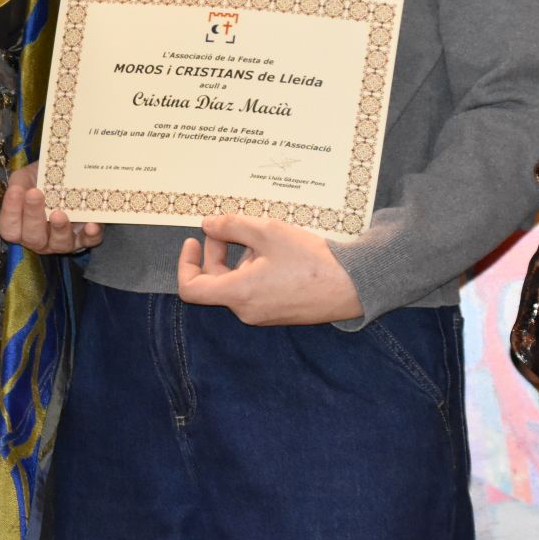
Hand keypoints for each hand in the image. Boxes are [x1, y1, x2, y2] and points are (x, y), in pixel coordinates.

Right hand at [0, 163, 102, 254]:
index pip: (9, 228)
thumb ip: (19, 184)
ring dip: (60, 229)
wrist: (70, 177)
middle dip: (33, 216)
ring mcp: (63, 241)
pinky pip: (89, 241)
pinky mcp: (86, 238)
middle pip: (33, 238)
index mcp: (21, 227)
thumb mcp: (26, 177)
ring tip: (59, 213)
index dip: (11, 212)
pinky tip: (92, 224)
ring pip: (60, 244)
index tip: (16, 190)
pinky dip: (91, 235)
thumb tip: (18, 190)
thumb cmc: (42, 181)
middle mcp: (40, 239)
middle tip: (35, 193)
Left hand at [177, 215, 362, 325]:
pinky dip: (255, 269)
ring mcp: (263, 314)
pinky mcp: (278, 312)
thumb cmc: (311, 260)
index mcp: (239, 294)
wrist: (352, 285)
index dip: (185, 263)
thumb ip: (233, 226)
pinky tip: (277, 251)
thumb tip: (208, 225)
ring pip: (236, 284)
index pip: (191, 289)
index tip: (194, 241)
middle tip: (231, 227)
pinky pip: (254, 291)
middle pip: (215, 282)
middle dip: (217, 252)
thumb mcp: (269, 232)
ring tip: (264, 237)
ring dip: (240, 259)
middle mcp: (246, 310)